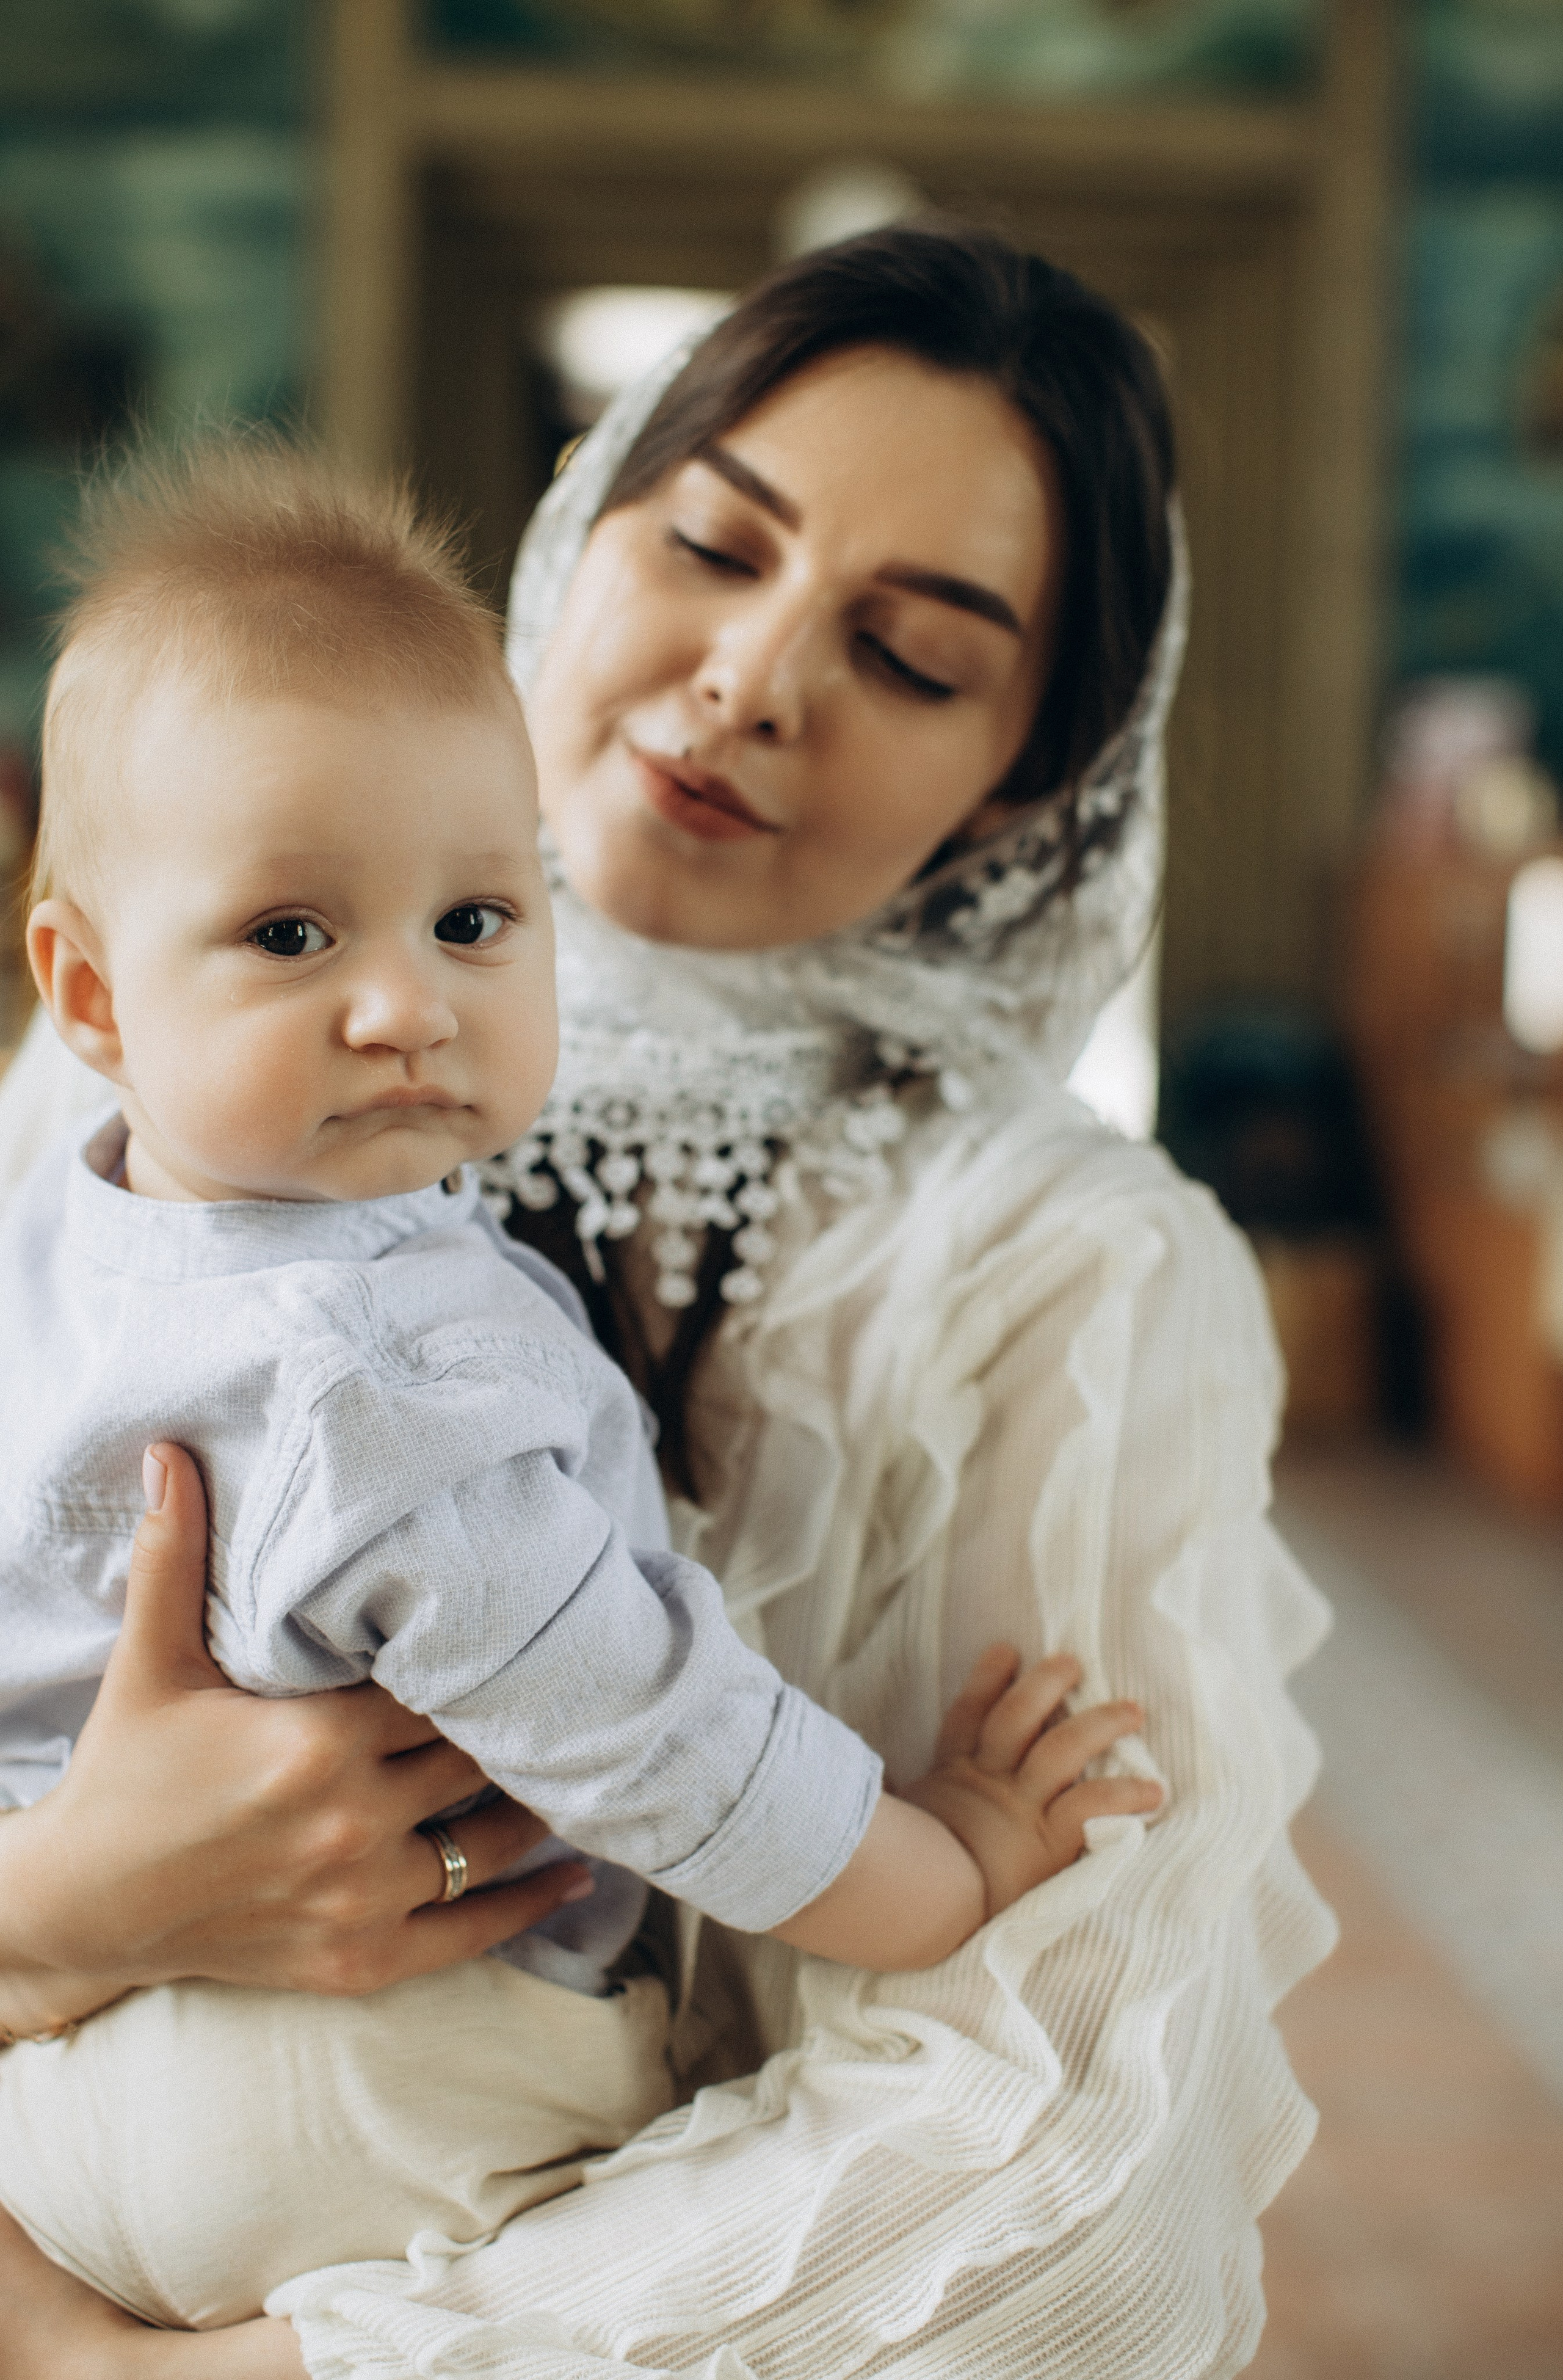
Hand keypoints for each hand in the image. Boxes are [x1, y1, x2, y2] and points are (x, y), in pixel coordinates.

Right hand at [0, 1444, 587, 2032]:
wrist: (83, 1904)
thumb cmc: (126, 1772)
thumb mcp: (150, 1661)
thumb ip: (172, 1555)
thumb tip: (169, 1449)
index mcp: (313, 1741)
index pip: (435, 1682)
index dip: (483, 1650)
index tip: (529, 1620)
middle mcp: (349, 1821)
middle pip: (475, 1755)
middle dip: (518, 1721)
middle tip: (574, 1684)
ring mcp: (359, 1898)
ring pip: (490, 1843)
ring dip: (539, 1804)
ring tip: (586, 1762)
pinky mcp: (359, 1959)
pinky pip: (469, 1934)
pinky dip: (527, 1908)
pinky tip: (575, 1878)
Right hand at [901, 1646, 1161, 1919]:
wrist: (920, 1908)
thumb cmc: (903, 1873)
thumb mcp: (892, 1828)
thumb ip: (891, 1805)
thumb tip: (878, 1793)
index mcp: (951, 1777)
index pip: (968, 1716)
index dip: (987, 1680)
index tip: (1007, 1651)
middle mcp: (989, 1782)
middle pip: (1017, 1718)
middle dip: (1045, 1685)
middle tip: (1073, 1662)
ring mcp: (1019, 1807)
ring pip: (1061, 1749)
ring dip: (1098, 1725)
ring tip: (1131, 1711)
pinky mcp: (1047, 1838)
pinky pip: (1092, 1805)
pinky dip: (1126, 1795)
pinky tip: (1154, 1792)